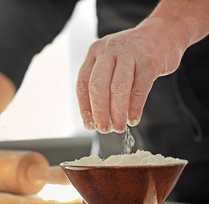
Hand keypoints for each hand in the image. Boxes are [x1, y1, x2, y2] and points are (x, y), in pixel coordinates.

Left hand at [77, 18, 186, 132]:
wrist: (164, 32)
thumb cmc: (133, 54)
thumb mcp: (112, 60)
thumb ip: (102, 82)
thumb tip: (95, 116)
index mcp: (95, 51)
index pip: (83, 83)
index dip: (85, 107)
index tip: (89, 124)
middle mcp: (109, 50)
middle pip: (98, 86)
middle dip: (99, 112)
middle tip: (104, 129)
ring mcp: (130, 54)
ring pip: (118, 89)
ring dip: (117, 113)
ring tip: (119, 127)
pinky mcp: (149, 61)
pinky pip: (139, 90)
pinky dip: (135, 108)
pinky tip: (133, 119)